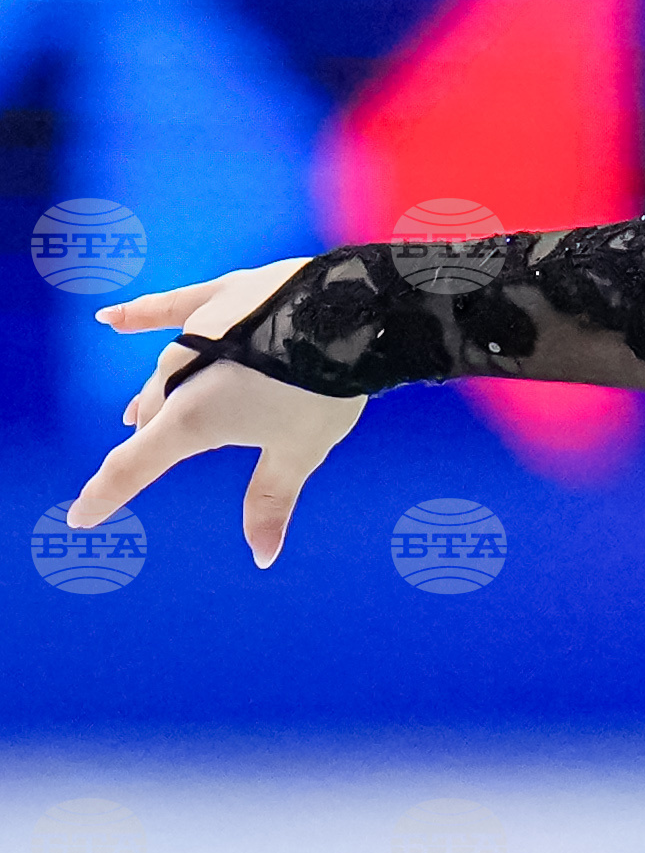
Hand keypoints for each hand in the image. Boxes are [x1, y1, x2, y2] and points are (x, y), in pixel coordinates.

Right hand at [77, 263, 354, 563]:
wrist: (354, 315)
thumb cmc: (325, 389)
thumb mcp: (298, 451)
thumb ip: (270, 501)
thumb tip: (262, 557)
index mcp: (193, 419)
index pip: (133, 466)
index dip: (104, 496)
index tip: (80, 518)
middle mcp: (181, 372)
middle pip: (157, 414)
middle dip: (152, 436)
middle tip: (146, 451)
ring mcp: (200, 329)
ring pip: (165, 370)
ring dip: (154, 394)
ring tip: (137, 412)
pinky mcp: (223, 295)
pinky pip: (172, 307)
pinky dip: (140, 315)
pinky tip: (110, 320)